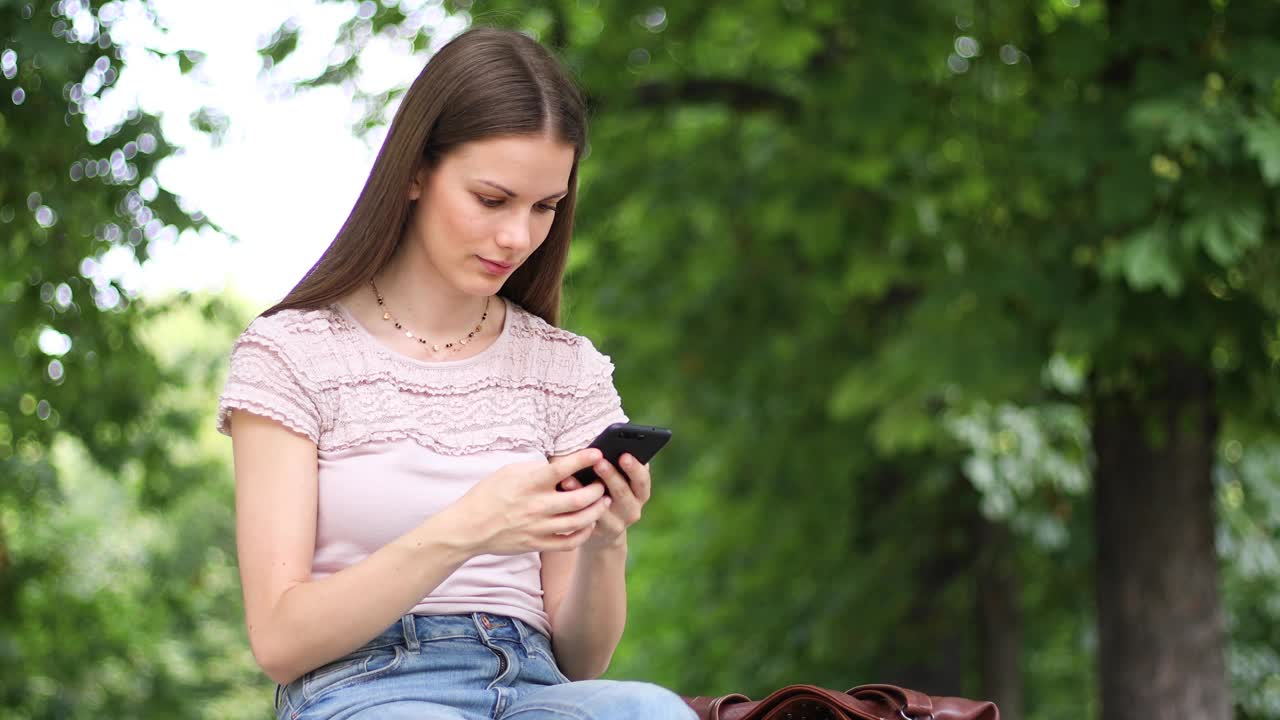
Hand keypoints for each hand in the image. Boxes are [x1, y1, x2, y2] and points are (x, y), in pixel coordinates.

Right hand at [446, 449, 611, 555]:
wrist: (468, 527)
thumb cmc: (488, 494)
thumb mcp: (508, 472)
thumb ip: (536, 468)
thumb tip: (561, 466)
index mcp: (528, 484)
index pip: (561, 469)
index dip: (582, 459)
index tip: (597, 453)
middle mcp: (535, 506)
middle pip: (578, 499)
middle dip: (597, 490)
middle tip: (603, 483)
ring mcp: (537, 528)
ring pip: (579, 522)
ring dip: (596, 511)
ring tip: (603, 502)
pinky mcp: (536, 544)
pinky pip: (568, 542)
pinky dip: (583, 533)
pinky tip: (588, 524)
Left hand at [555, 453, 650, 549]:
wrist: (603, 529)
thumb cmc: (610, 491)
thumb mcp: (621, 480)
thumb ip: (618, 465)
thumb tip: (603, 448)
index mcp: (640, 493)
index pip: (642, 480)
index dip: (635, 468)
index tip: (624, 455)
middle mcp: (632, 510)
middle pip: (623, 493)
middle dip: (611, 476)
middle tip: (599, 462)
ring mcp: (616, 524)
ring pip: (603, 507)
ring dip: (588, 490)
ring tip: (573, 475)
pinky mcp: (597, 532)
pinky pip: (586, 517)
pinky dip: (574, 502)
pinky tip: (565, 486)